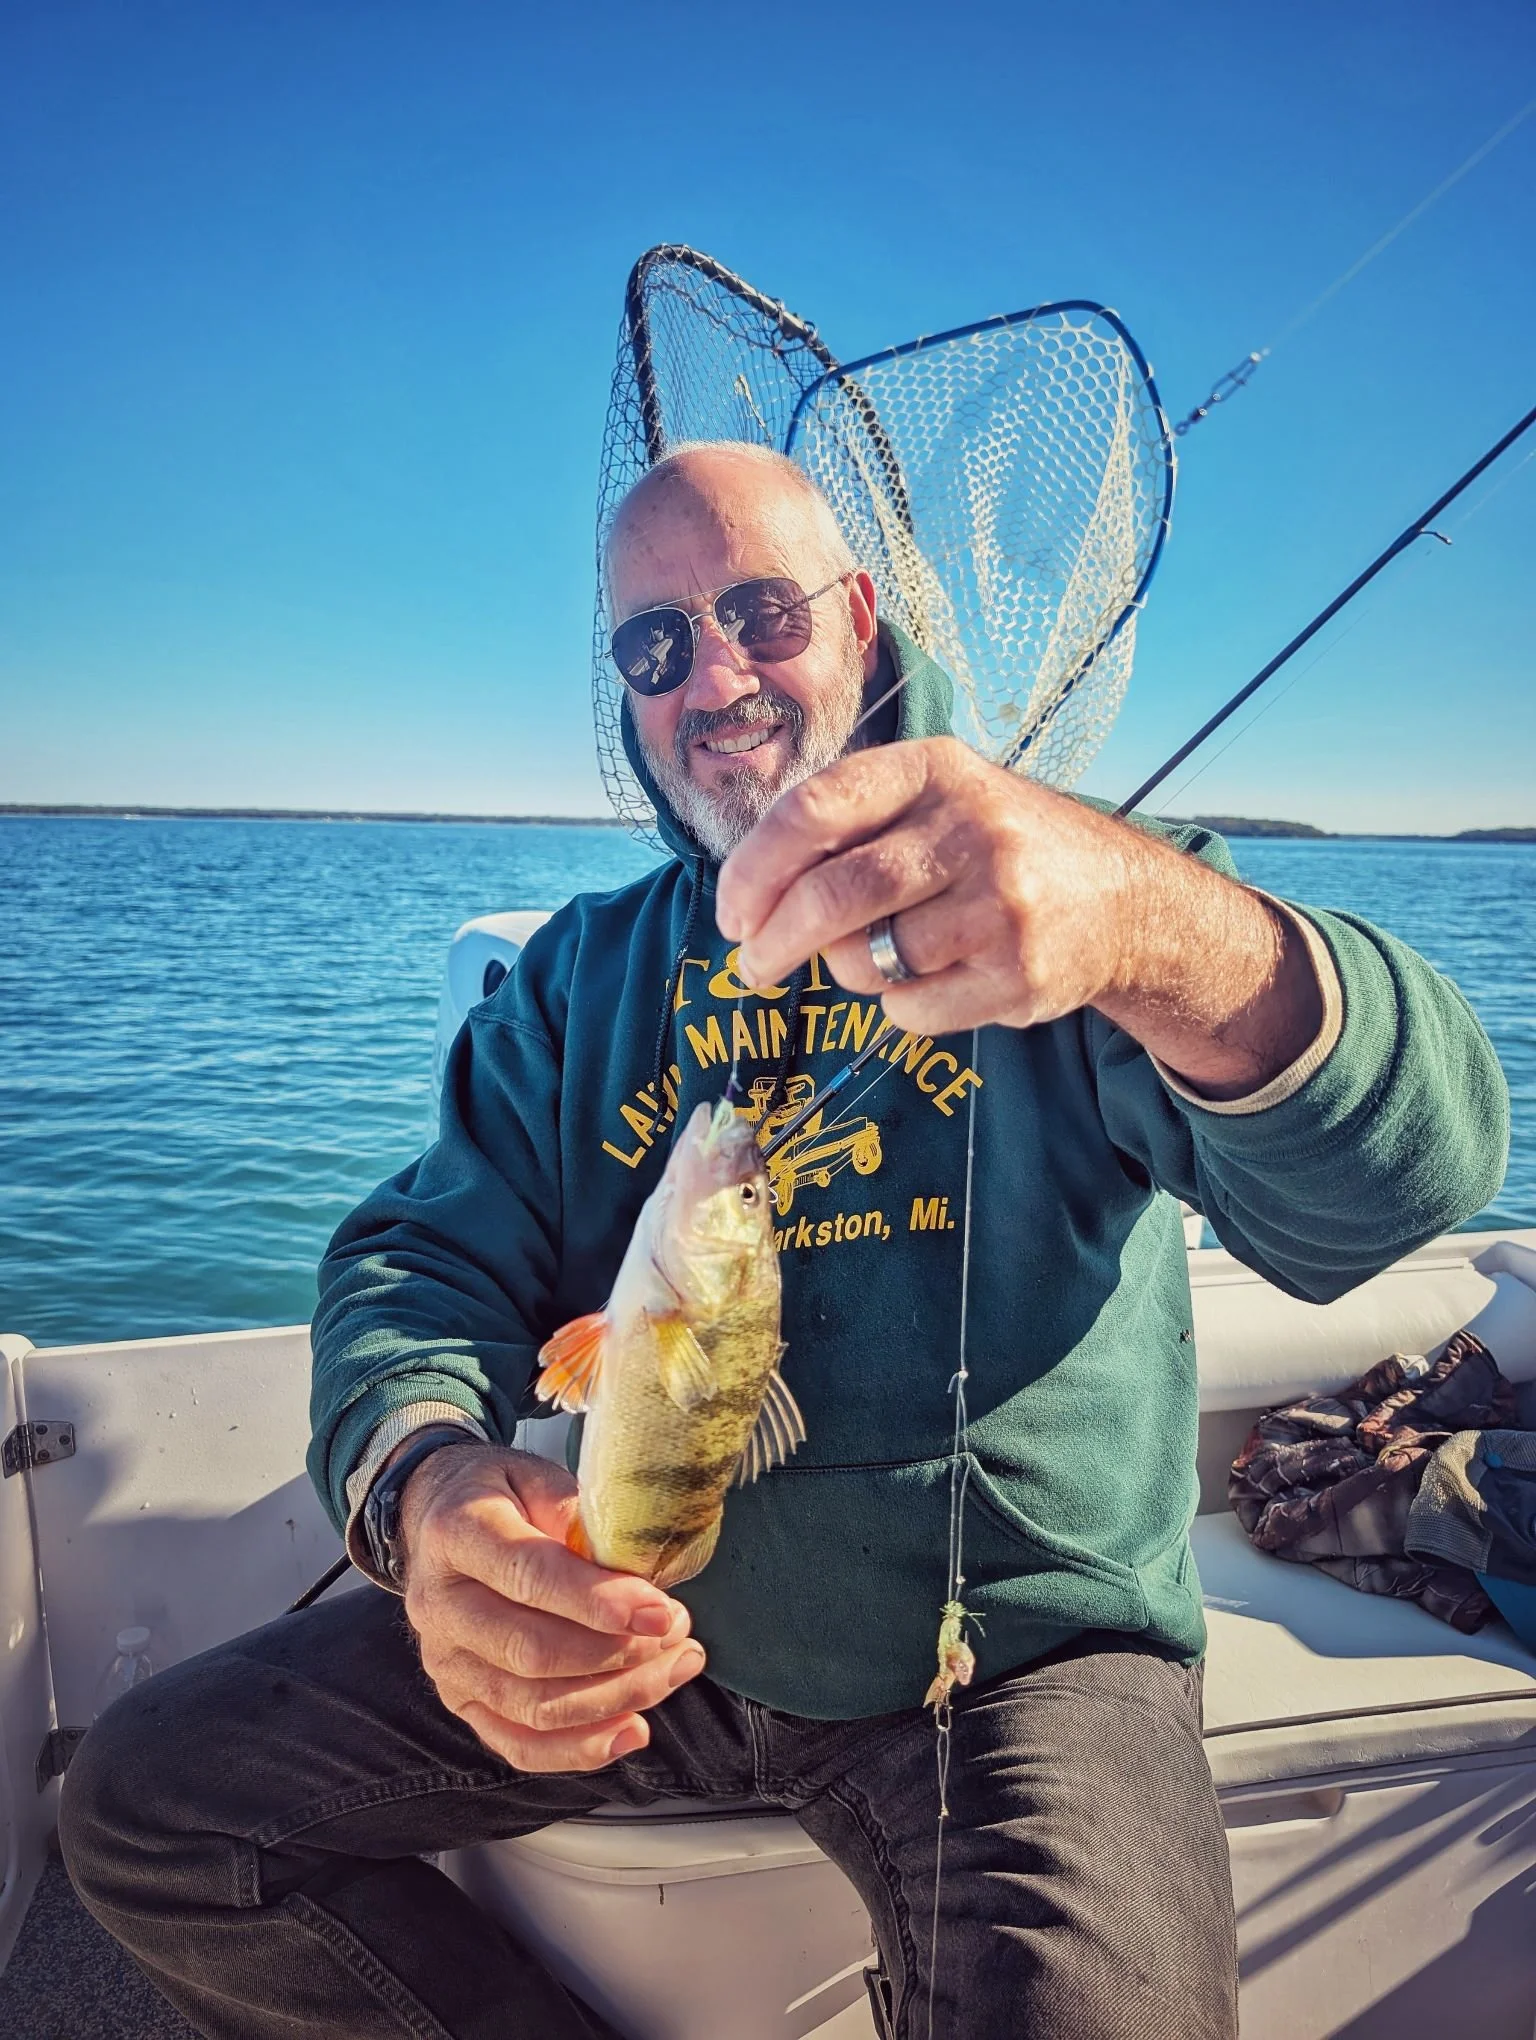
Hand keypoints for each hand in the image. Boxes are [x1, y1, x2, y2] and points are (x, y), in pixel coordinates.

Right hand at [398, 1441, 704, 1771]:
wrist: (437, 1517)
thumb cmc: (500, 1493)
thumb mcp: (536, 1476)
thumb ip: (578, 1515)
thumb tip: (634, 1563)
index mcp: (456, 1533)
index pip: (528, 1576)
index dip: (598, 1600)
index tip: (659, 1611)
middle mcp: (439, 1604)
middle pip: (531, 1651)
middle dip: (618, 1653)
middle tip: (678, 1634)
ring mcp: (444, 1661)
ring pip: (533, 1705)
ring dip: (616, 1697)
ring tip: (675, 1667)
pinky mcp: (459, 1699)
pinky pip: (518, 1743)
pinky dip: (580, 1748)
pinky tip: (634, 1730)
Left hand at [716, 737, 1321, 1096]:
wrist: (1126, 902)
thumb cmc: (998, 850)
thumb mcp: (940, 798)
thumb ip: (854, 823)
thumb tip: (751, 891)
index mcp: (936, 769)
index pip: (814, 809)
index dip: (754, 868)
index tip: (731, 913)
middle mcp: (973, 828)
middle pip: (834, 894)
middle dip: (774, 940)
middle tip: (752, 964)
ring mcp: (1001, 904)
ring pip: (870, 959)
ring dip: (848, 972)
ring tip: (872, 958)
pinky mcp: (1020, 974)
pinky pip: (912, 1007)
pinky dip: (899, 1005)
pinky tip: (932, 979)